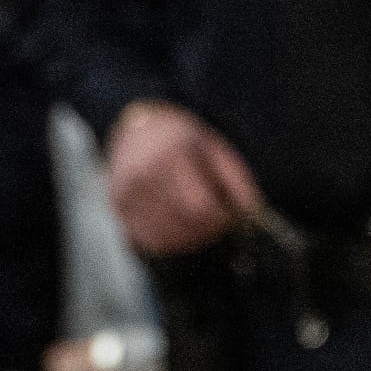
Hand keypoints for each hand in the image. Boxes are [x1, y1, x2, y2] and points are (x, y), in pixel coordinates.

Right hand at [106, 99, 262, 257]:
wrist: (140, 128)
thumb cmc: (183, 140)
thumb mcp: (215, 149)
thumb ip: (237, 180)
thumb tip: (252, 213)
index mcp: (170, 155)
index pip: (200, 207)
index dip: (220, 218)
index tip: (227, 215)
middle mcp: (142, 174)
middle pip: (184, 225)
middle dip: (207, 230)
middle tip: (215, 221)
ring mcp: (125, 191)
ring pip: (166, 238)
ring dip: (190, 239)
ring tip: (198, 224)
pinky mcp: (117, 207)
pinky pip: (148, 240)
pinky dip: (169, 242)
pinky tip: (179, 229)